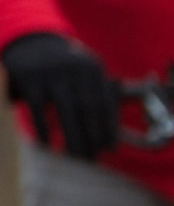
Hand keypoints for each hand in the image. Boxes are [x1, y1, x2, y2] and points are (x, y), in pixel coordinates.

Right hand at [2, 32, 119, 159]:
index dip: (109, 127)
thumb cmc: (64, 71)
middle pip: (88, 109)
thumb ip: (99, 98)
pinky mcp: (28, 77)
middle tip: (93, 160)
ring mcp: (51, 71)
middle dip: (93, 136)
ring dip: (73, 137)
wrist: (28, 45)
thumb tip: (112, 138)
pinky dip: (44, 128)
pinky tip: (47, 145)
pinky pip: (38, 108)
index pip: (105, 103)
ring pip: (67, 110)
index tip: (111, 149)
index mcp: (93, 68)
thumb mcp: (83, 75)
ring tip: (76, 158)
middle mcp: (75, 67)